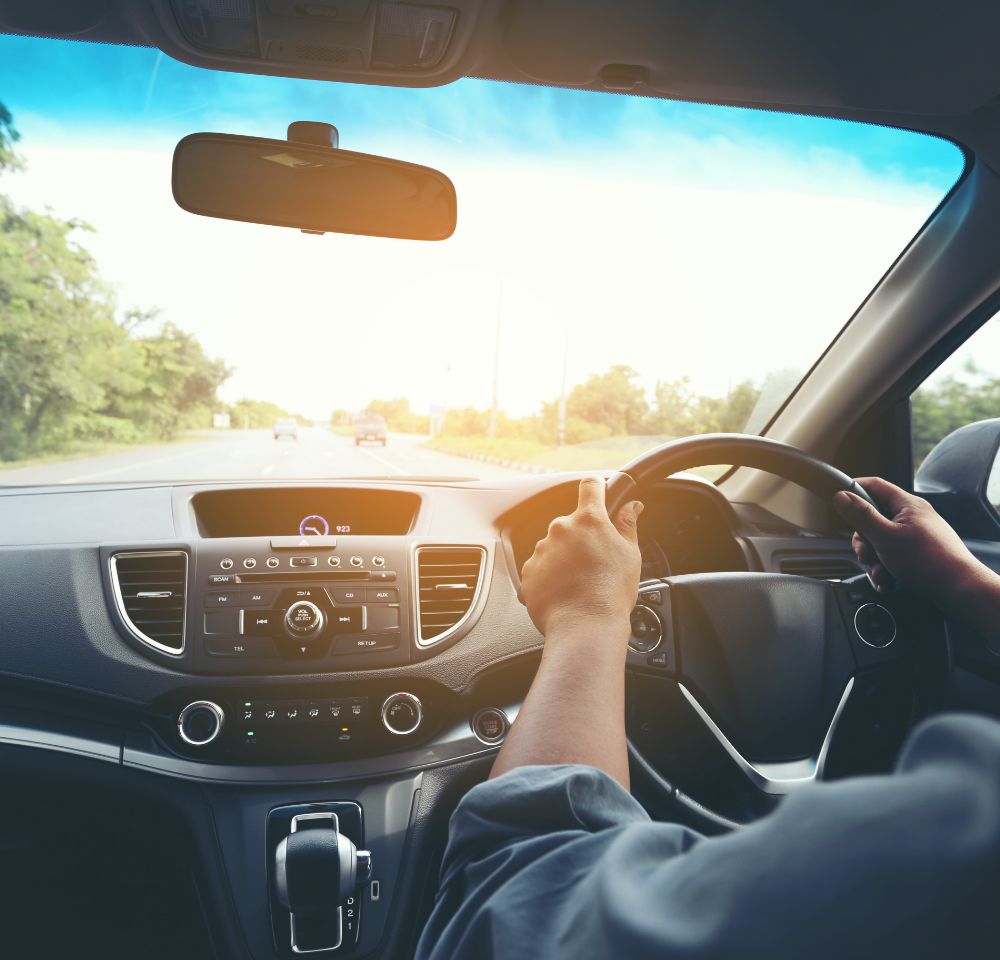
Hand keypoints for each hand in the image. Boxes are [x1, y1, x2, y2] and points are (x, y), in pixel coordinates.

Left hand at [520, 477, 642, 638]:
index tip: (599, 493)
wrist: (584, 626)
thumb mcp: (630, 554)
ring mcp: (541, 551)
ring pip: (554, 546)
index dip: (596, 488)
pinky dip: (550, 576)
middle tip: (596, 560)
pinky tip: (565, 591)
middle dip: (581, 537)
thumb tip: (632, 506)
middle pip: (571, 523)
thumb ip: (627, 525)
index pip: (590, 486)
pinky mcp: (528, 572)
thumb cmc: (610, 592)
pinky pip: (540, 568)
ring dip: (564, 557)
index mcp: (588, 520)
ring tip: (580, 582)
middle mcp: (560, 530)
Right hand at [833, 476, 991, 608]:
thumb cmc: (930, 562)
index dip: (853, 490)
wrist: (959, 590)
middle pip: (871, 519)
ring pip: (879, 542)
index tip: (838, 501)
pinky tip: (888, 579)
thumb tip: (841, 497)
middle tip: (867, 553)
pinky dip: (885, 569)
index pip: (874, 486)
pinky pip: (890, 556)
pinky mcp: (915, 554)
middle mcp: (911, 518)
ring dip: (874, 560)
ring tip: (882, 572)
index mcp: (907, 505)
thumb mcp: (886, 537)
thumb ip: (861, 516)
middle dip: (864, 541)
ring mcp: (914, 536)